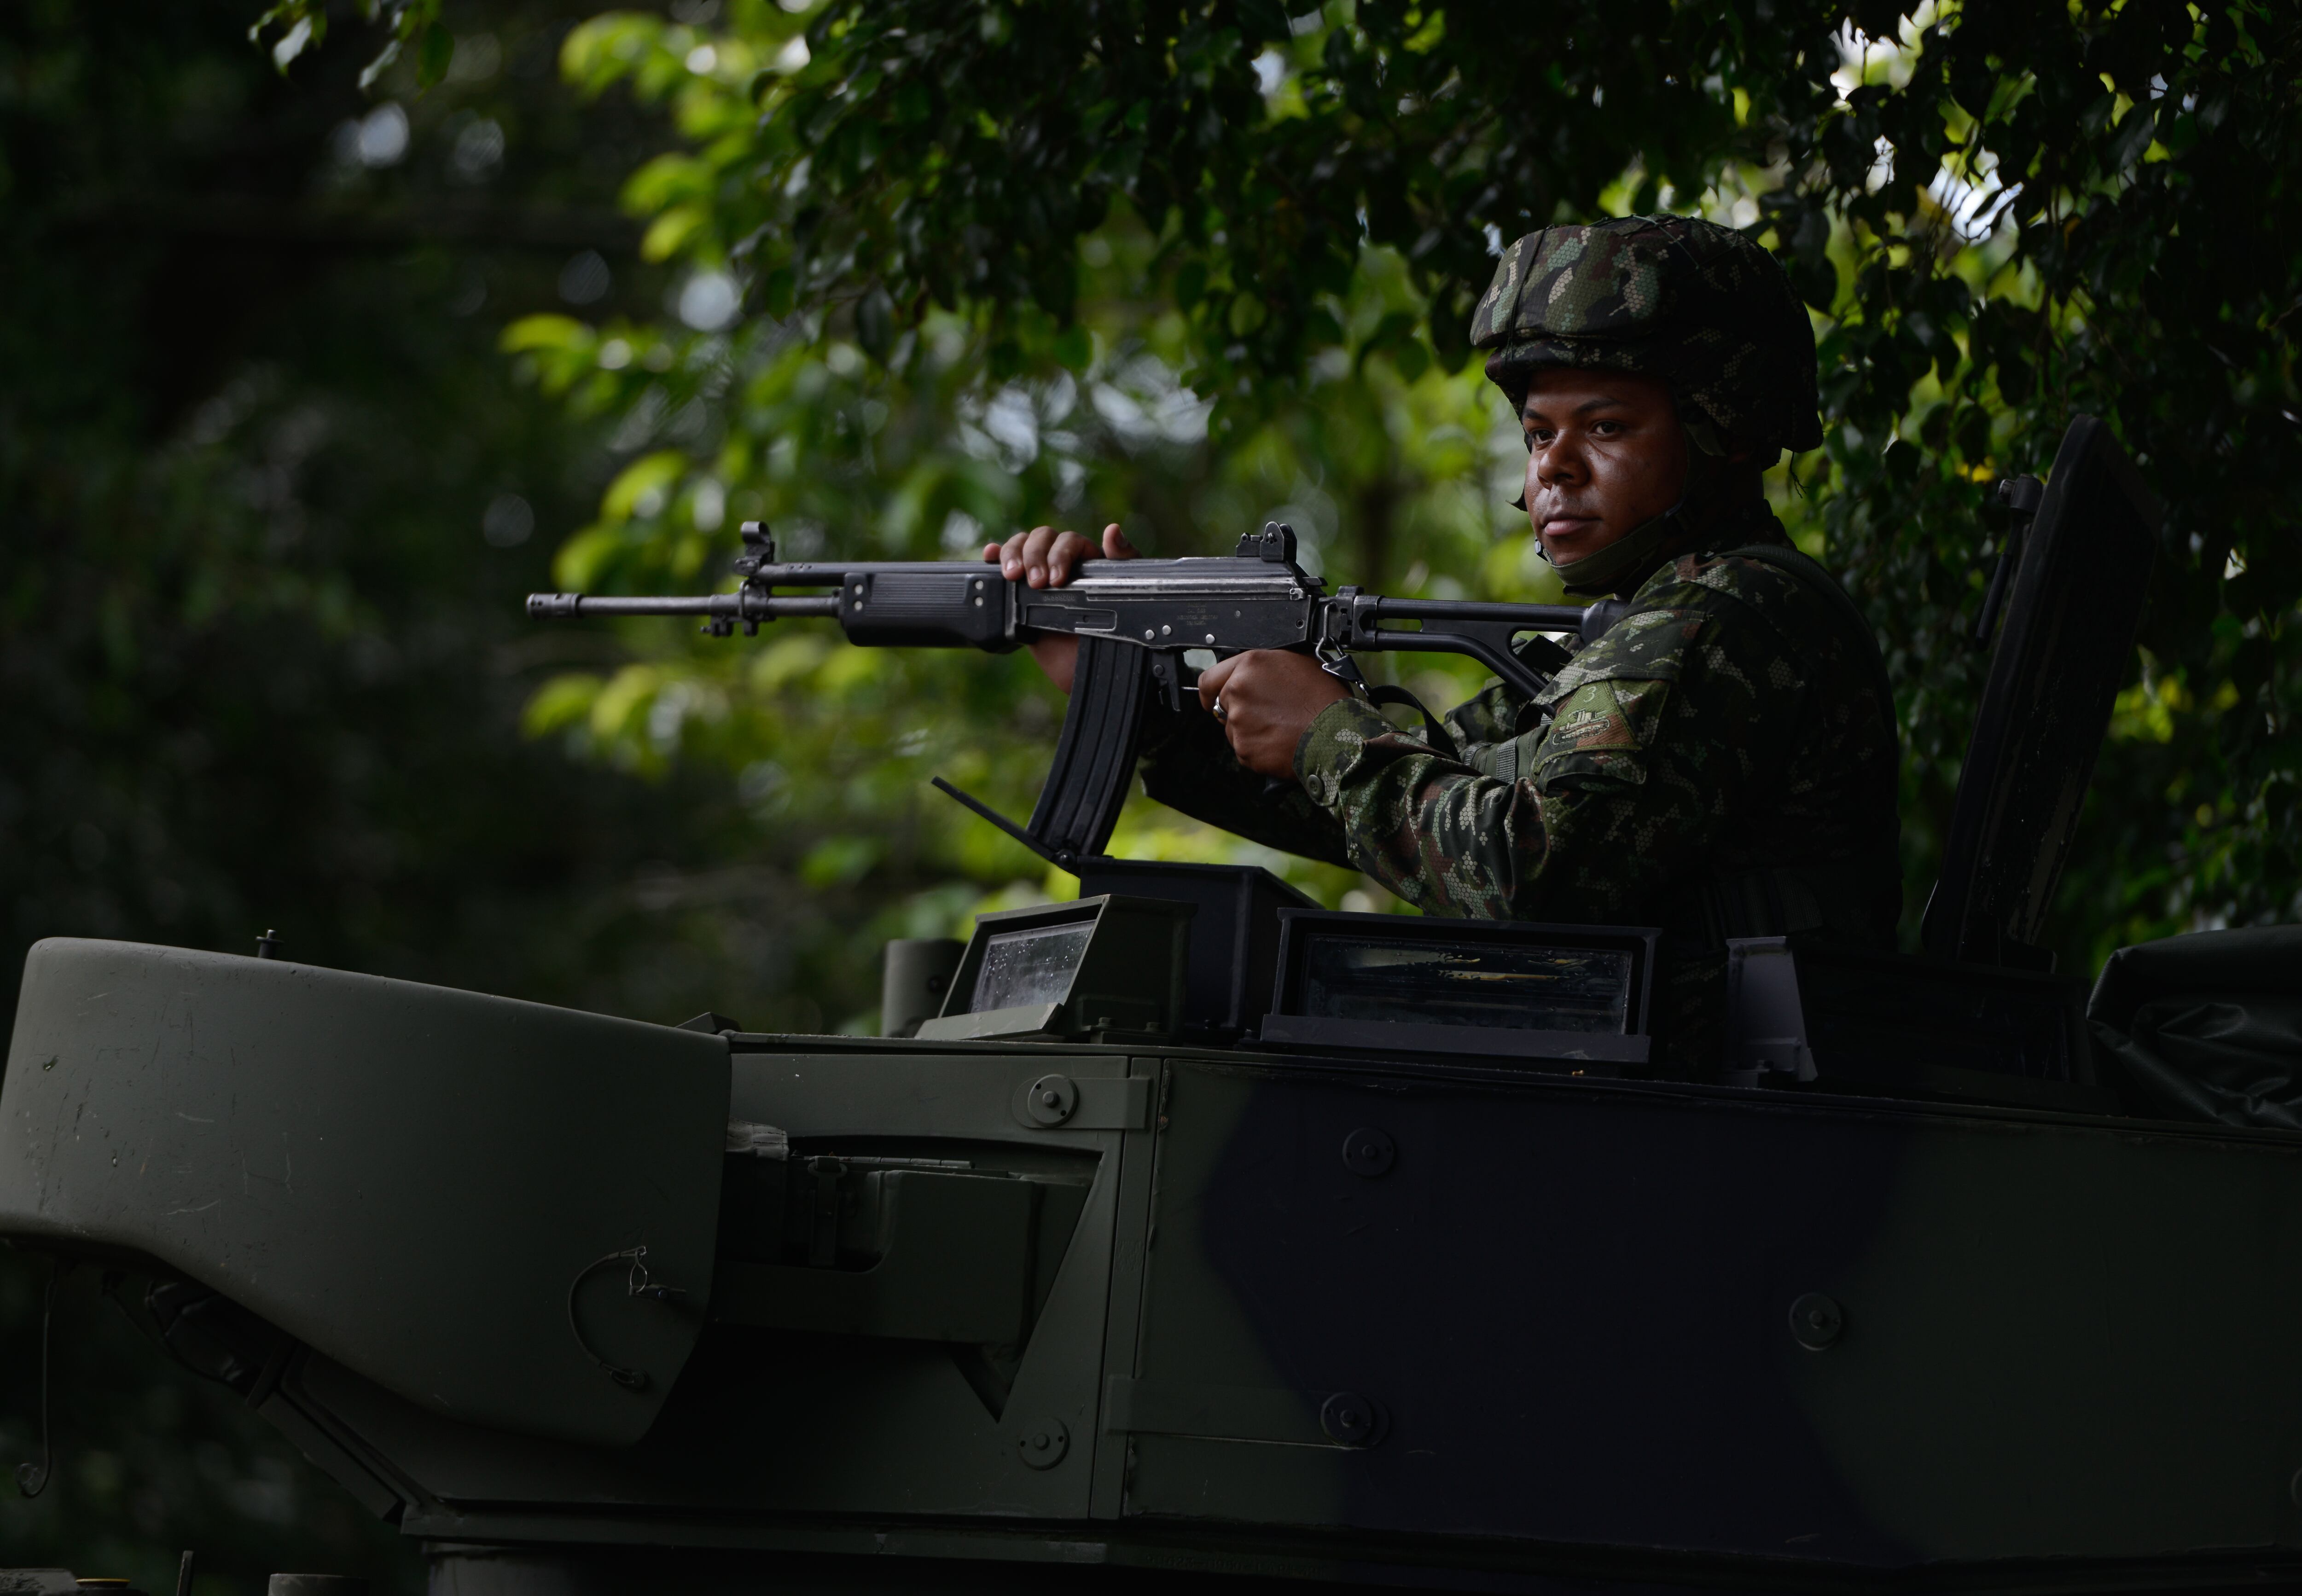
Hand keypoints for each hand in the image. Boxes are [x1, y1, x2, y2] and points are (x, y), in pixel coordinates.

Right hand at [984, 523, 1136, 693]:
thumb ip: (1123, 562)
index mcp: (1088, 559)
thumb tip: (1112, 531)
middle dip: (1034, 556)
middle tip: (1036, 583)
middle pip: (1041, 539)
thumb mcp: (1124, 597)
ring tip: (1012, 575)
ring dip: (1013, 553)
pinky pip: (1005, 566)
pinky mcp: (1021, 595)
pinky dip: (995, 556)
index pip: (1068, 540)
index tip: (1057, 579)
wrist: (1087, 671)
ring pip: (1022, 547)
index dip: (1059, 554)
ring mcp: (1039, 577)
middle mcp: (1062, 563)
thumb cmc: (1113, 636)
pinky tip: (990, 555)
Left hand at [1196, 650, 1351, 778]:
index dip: (1212, 692)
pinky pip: (1245, 749)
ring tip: (1280, 728)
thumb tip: (1258, 674)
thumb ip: (1268, 667)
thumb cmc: (1324, 699)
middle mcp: (1238, 691)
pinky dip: (1259, 749)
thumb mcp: (1299, 663)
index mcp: (1250, 665)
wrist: (1336, 734)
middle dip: (1240, 711)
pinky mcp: (1244, 749)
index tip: (1213, 700)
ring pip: (1234, 729)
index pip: (1209, 679)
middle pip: (1224, 705)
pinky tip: (1280, 742)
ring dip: (1250, 730)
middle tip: (1267, 715)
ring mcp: (1238, 722)